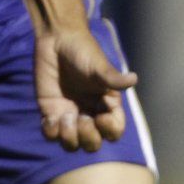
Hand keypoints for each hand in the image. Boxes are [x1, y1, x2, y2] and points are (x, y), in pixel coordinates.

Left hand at [35, 28, 137, 151]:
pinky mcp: (50, 112)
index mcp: (106, 106)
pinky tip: (50, 118)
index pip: (114, 131)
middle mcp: (89, 114)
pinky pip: (51, 134)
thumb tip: (134, 79)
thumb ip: (113, 78)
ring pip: (72, 144)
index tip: (101, 117)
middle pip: (92, 144)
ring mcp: (69, 115)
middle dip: (88, 138)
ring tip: (64, 118)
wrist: (56, 39)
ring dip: (69, 138)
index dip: (109, 130)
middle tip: (81, 119)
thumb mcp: (98, 65)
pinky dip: (51, 132)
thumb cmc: (83, 51)